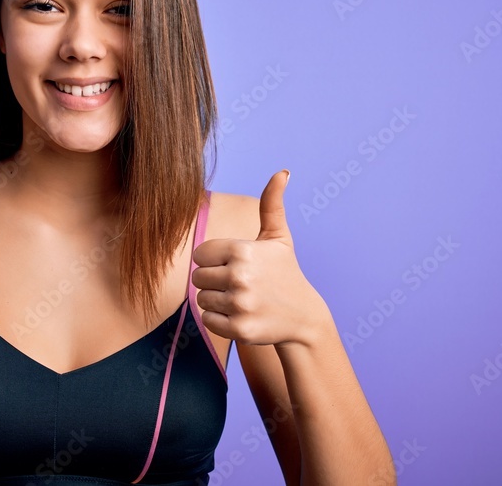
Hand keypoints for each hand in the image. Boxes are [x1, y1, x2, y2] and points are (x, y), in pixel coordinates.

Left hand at [192, 170, 328, 346]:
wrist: (303, 318)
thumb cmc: (285, 272)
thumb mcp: (278, 238)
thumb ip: (272, 204)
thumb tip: (282, 172)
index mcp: (243, 250)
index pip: (200, 254)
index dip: (214, 260)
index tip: (234, 265)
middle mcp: (240, 276)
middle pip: (198, 277)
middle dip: (214, 281)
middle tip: (238, 284)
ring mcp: (240, 304)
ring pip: (201, 299)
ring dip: (216, 300)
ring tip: (240, 299)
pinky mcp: (239, 329)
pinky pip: (207, 320)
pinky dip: (219, 320)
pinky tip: (240, 315)